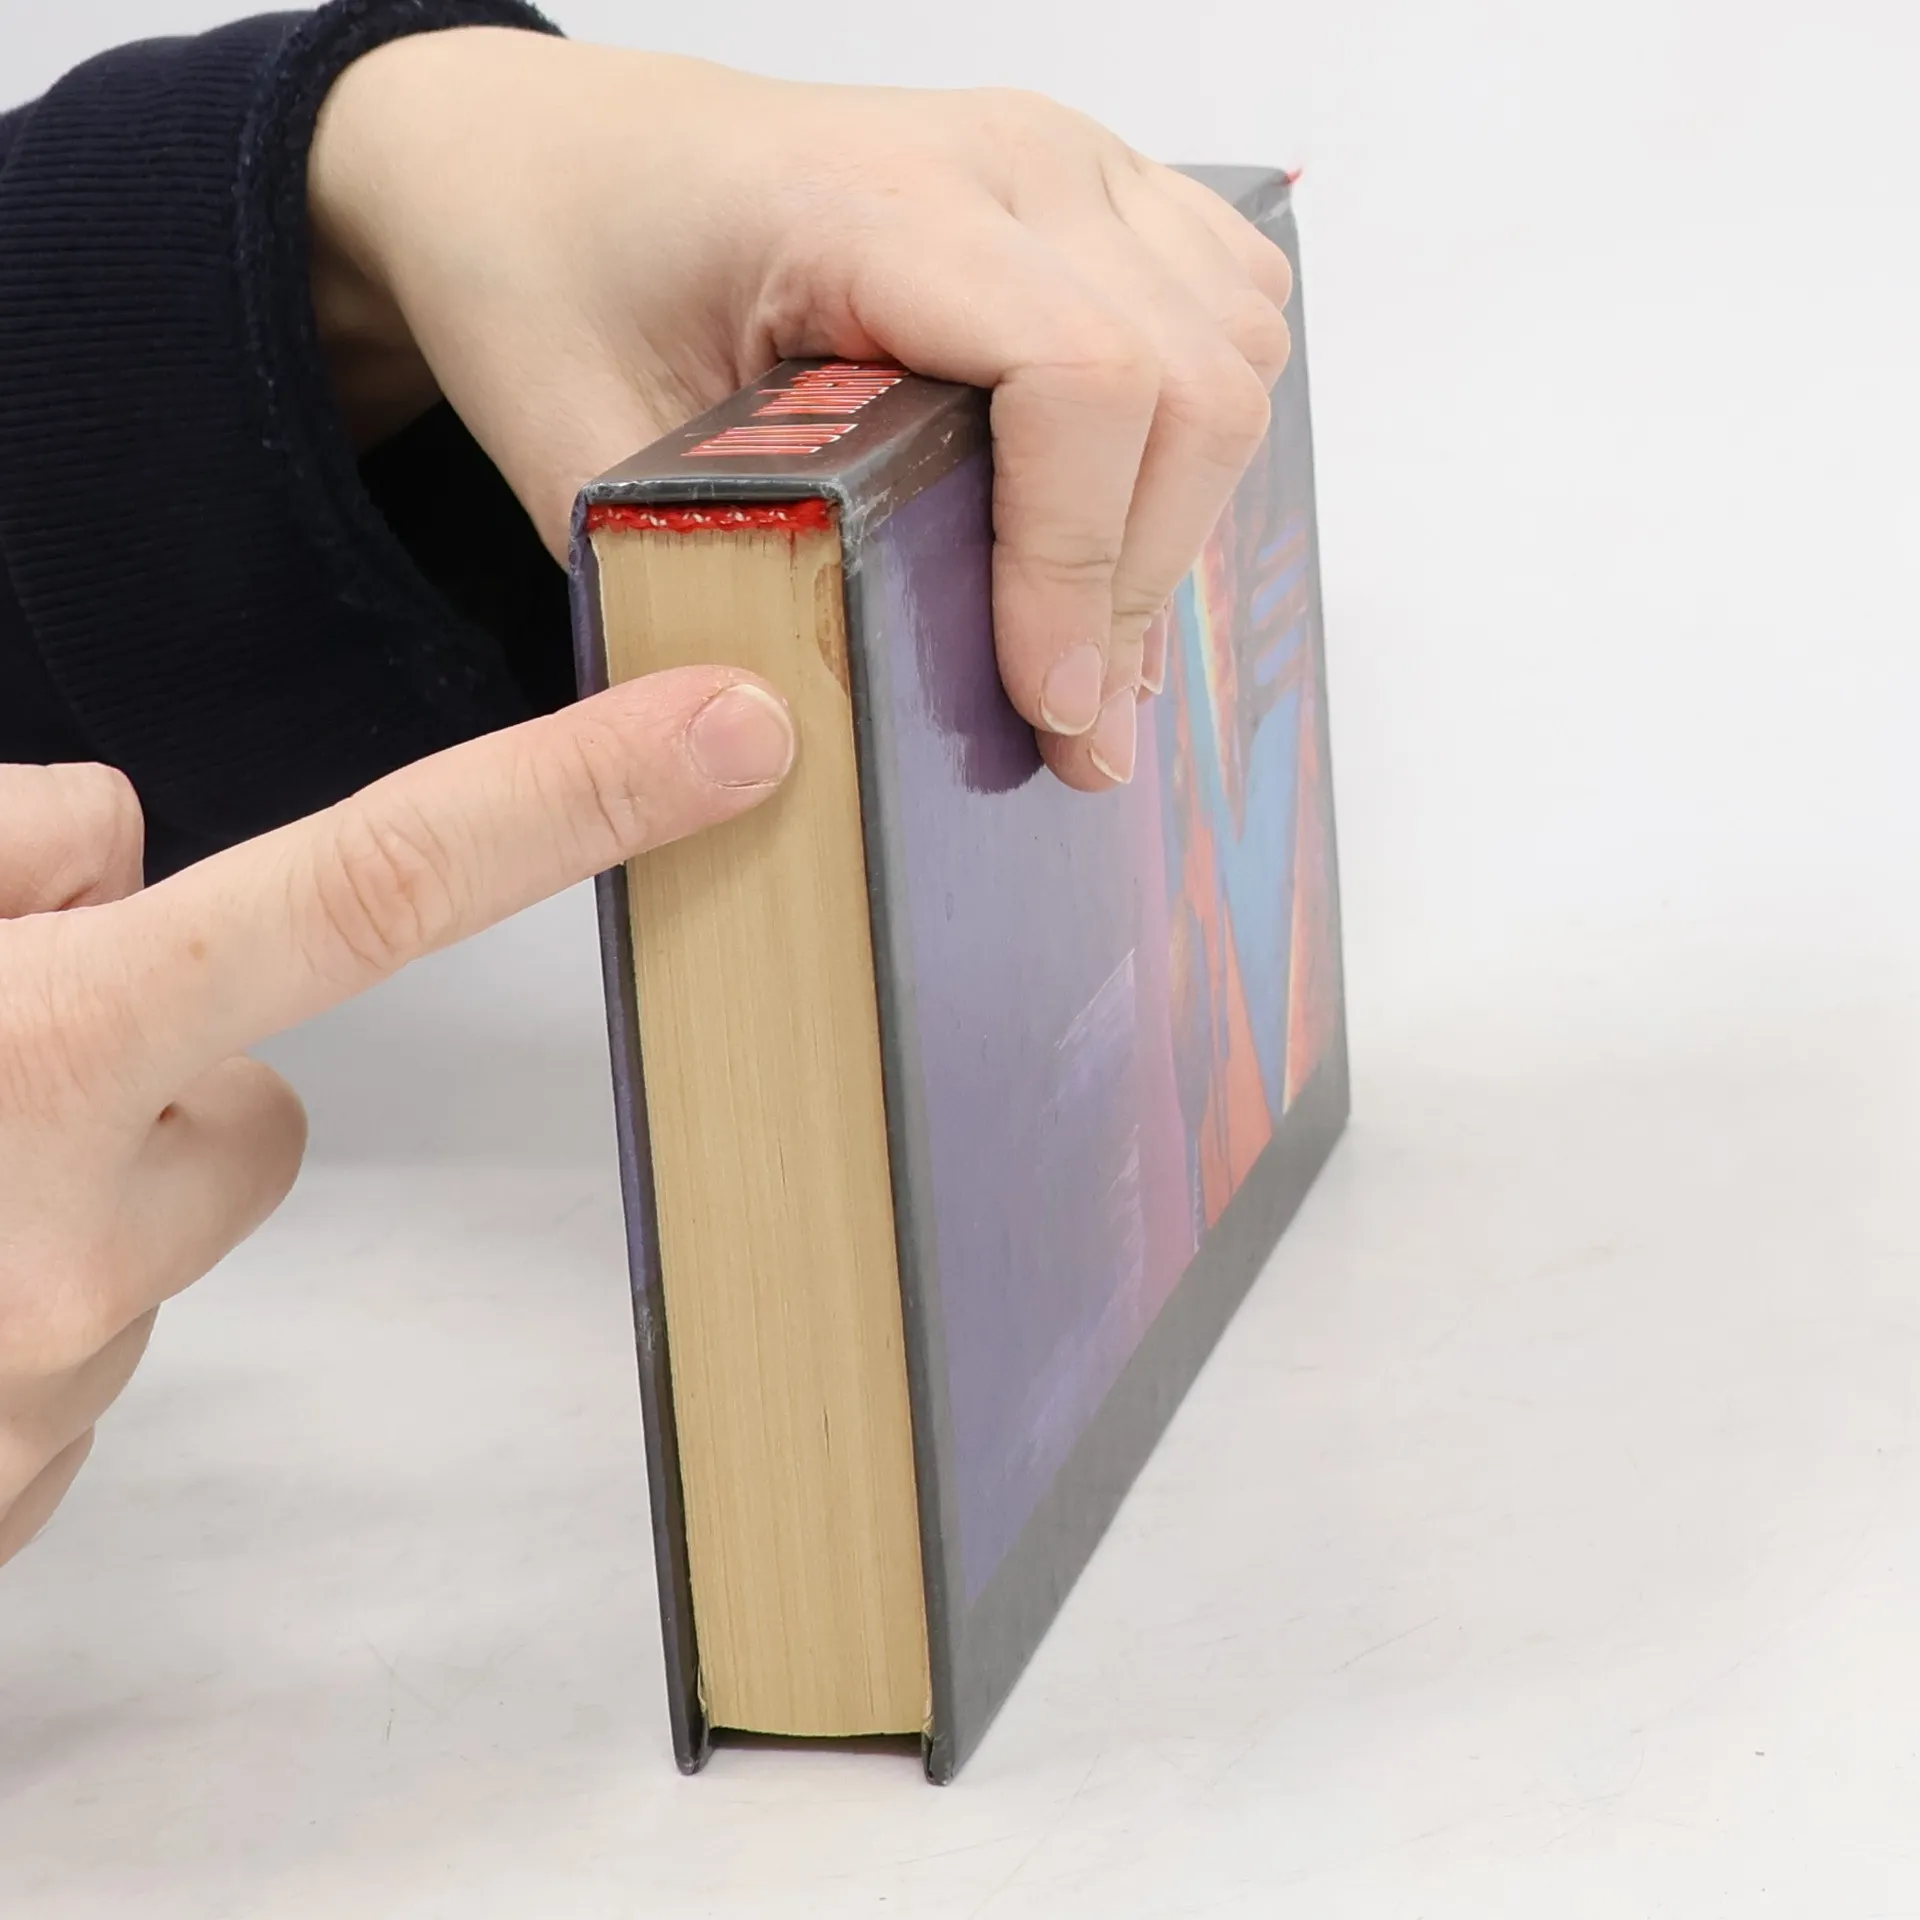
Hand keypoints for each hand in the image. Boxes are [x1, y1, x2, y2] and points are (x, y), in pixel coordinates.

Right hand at [0, 673, 792, 1564]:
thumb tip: (104, 848)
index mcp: (18, 1051)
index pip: (368, 884)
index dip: (572, 796)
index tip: (738, 735)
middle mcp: (71, 1229)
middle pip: (241, 1081)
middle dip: (133, 1037)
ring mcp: (51, 1381)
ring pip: (158, 1198)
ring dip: (58, 1161)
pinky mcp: (18, 1487)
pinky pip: (82, 1322)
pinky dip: (4, 1280)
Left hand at [308, 30, 1293, 791]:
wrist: (563, 162)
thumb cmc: (559, 269)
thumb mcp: (580, 446)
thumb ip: (703, 587)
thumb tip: (808, 752)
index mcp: (870, 199)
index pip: (1077, 379)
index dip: (1083, 567)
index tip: (1048, 707)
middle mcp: (1001, 157)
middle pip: (1192, 380)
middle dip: (1143, 582)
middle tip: (1074, 728)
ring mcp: (1063, 164)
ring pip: (1237, 348)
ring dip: (1186, 516)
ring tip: (1099, 642)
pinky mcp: (1094, 193)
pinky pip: (1231, 306)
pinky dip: (1206, 433)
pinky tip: (1126, 519)